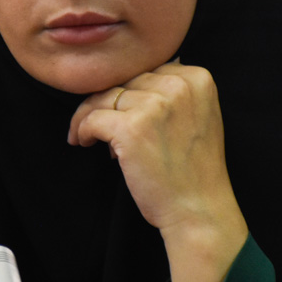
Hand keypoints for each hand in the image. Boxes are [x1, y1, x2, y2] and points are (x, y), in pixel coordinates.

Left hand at [67, 62, 247, 281]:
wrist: (198, 210)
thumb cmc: (194, 171)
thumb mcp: (199, 117)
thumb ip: (174, 93)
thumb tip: (130, 81)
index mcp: (198, 78)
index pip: (147, 71)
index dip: (132, 94)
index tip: (126, 115)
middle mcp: (178, 85)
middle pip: (125, 82)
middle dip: (111, 105)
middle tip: (105, 131)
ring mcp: (154, 105)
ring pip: (104, 97)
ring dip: (91, 117)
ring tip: (90, 138)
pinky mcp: (131, 128)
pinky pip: (92, 118)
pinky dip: (82, 129)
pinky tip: (84, 142)